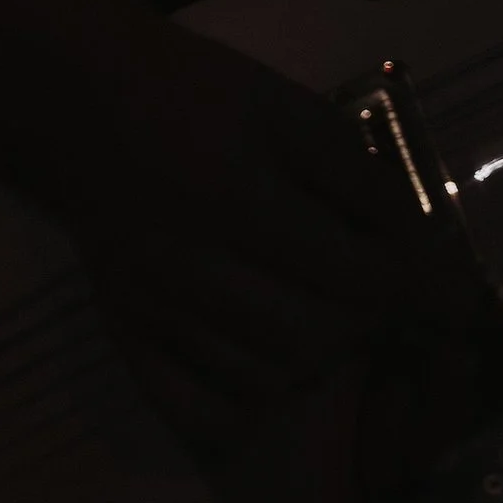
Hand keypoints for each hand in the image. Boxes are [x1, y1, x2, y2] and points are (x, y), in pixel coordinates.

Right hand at [42, 14, 502, 502]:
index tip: (414, 264)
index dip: (404, 276)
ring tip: (313, 308)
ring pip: (264, 379)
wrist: (87, 101)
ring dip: (311, 357)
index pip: (355, 276)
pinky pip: (194, 409)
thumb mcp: (288, 106)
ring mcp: (156, 312)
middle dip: (360, 317)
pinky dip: (241, 405)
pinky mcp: (125, 334)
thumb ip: (355, 174)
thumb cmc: (199, 93)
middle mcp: (196, 269)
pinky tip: (260, 363)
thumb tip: (414, 242)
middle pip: (314, 337)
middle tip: (362, 283)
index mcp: (242, 201)